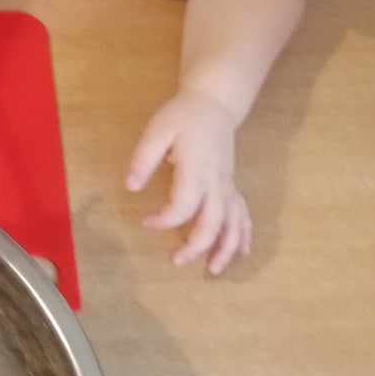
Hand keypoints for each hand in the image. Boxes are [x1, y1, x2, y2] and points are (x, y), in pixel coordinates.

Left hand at [126, 89, 251, 274]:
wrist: (214, 104)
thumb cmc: (182, 117)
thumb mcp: (157, 130)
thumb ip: (144, 158)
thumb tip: (130, 187)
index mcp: (196, 170)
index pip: (183, 206)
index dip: (164, 220)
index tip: (145, 222)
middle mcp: (216, 182)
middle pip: (212, 223)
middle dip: (196, 247)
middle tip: (175, 261)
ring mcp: (227, 185)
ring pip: (233, 224)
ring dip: (225, 249)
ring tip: (212, 271)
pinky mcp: (231, 185)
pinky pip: (243, 214)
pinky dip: (243, 234)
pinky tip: (241, 252)